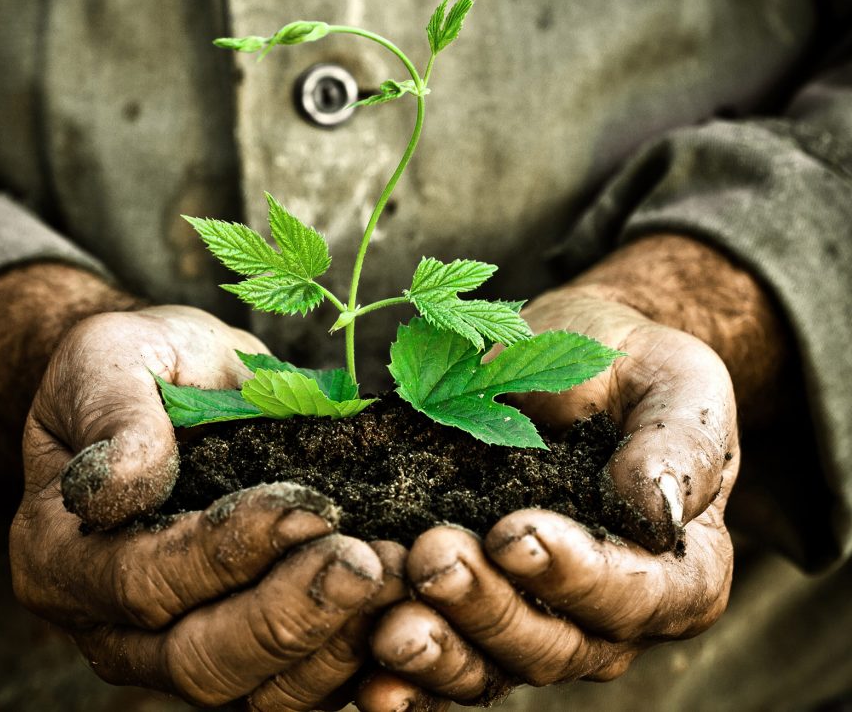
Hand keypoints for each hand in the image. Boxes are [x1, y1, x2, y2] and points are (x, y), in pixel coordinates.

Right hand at [11, 305, 392, 707]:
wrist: (174, 388)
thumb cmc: (140, 368)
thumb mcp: (110, 359)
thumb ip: (113, 412)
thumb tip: (122, 482)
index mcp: (62, 556)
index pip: (141, 580)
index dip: (224, 552)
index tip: (303, 509)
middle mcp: (111, 625)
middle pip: (198, 660)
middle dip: (289, 616)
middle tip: (365, 563)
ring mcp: (176, 650)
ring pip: (255, 693)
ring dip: (334, 645)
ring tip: (395, 578)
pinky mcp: (243, 654)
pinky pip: (297, 687)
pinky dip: (354, 657)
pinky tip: (402, 605)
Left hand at [370, 233, 784, 703]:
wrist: (571, 365)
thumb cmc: (632, 370)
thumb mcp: (675, 384)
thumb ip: (677, 445)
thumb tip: (655, 509)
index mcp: (679, 571)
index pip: (636, 595)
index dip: (576, 576)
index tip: (513, 534)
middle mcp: (611, 617)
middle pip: (555, 645)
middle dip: (488, 607)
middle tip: (433, 557)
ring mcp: (538, 622)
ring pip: (492, 667)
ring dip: (439, 650)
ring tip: (390, 622)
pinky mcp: (476, 615)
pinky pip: (446, 662)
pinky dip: (406, 680)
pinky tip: (367, 684)